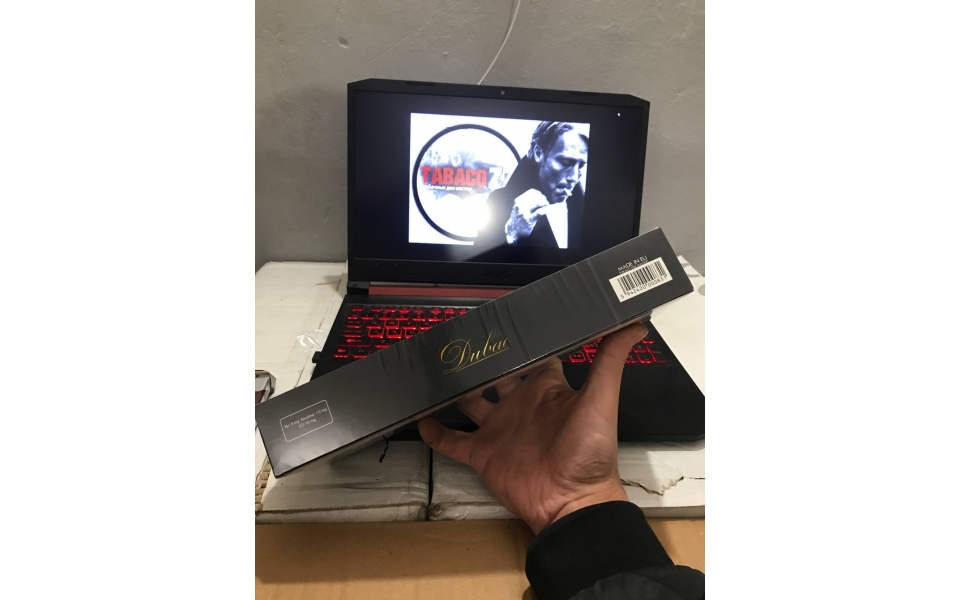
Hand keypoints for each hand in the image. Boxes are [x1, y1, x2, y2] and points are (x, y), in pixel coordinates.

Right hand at [418, 323, 646, 533]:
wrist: (571, 503)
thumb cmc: (590, 452)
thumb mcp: (601, 400)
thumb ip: (610, 360)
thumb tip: (635, 323)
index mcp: (546, 389)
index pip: (533, 356)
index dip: (521, 339)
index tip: (502, 318)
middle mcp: (520, 405)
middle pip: (496, 375)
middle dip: (480, 359)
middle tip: (458, 337)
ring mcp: (499, 430)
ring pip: (470, 402)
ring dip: (454, 388)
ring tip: (433, 368)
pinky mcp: (482, 454)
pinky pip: (452, 441)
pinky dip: (435, 431)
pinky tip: (419, 416)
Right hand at [505, 189, 548, 243]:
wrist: (513, 230)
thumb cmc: (518, 218)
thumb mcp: (518, 207)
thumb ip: (526, 200)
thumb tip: (538, 195)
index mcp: (518, 201)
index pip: (531, 192)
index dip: (539, 193)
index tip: (542, 196)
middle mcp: (521, 205)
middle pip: (536, 196)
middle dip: (543, 198)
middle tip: (546, 202)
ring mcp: (525, 213)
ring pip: (538, 203)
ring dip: (544, 203)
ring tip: (546, 205)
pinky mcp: (529, 220)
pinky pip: (539, 212)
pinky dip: (544, 210)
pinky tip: (546, 210)